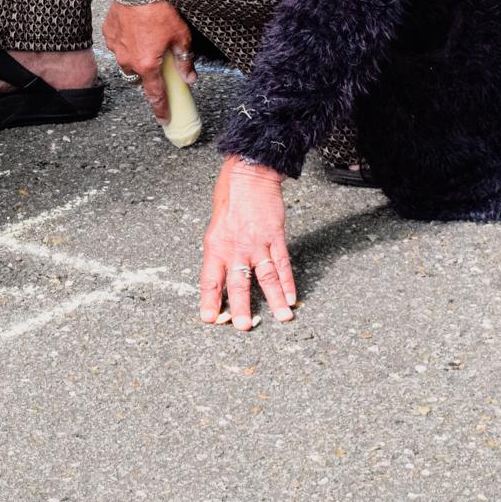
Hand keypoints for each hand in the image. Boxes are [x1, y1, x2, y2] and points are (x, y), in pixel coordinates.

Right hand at [101, 0, 192, 120]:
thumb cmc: (160, 9)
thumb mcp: (180, 37)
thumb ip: (184, 61)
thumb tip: (190, 78)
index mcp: (147, 65)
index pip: (154, 95)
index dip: (160, 109)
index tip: (163, 118)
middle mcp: (128, 60)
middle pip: (138, 78)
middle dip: (147, 76)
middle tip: (156, 65)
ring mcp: (115, 47)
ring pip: (126, 62)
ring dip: (135, 59)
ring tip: (145, 44)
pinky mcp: (108, 32)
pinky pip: (117, 45)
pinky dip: (126, 43)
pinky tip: (135, 31)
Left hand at [199, 157, 296, 332]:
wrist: (248, 174)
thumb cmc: (228, 198)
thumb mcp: (214, 227)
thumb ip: (218, 252)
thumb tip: (220, 277)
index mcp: (215, 246)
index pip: (210, 279)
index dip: (209, 301)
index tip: (209, 319)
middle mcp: (235, 247)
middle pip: (238, 282)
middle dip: (240, 307)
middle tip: (243, 326)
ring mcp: (257, 243)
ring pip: (265, 276)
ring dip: (273, 299)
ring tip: (282, 318)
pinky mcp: (275, 236)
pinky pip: (282, 263)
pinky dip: (288, 281)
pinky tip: (292, 296)